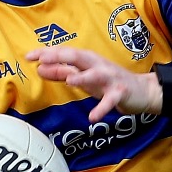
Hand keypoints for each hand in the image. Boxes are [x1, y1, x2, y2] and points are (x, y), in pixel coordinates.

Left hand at [26, 46, 161, 121]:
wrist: (143, 91)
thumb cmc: (109, 82)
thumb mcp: (84, 77)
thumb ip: (62, 73)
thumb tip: (40, 68)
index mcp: (87, 61)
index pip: (64, 54)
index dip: (47, 53)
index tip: (28, 56)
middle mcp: (97, 66)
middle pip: (78, 57)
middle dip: (60, 56)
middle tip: (42, 59)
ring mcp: (110, 78)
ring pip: (95, 75)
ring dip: (83, 77)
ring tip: (69, 81)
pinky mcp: (121, 93)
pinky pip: (110, 101)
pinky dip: (101, 109)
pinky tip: (92, 117)